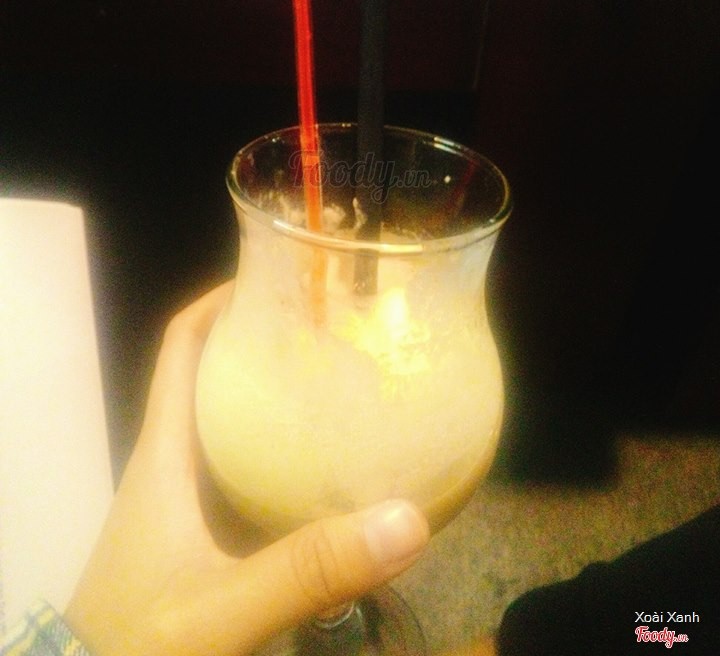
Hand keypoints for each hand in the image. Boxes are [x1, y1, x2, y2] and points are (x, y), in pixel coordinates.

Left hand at [65, 283, 429, 655]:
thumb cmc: (140, 642)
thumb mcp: (221, 608)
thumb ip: (308, 569)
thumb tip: (409, 518)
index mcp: (163, 454)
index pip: (180, 346)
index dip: (219, 297)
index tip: (275, 272)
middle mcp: (172, 467)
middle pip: (213, 377)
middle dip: (265, 343)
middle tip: (335, 327)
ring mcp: (184, 509)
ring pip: (232, 431)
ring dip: (279, 404)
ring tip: (345, 385)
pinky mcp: (200, 545)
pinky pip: (247, 484)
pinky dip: (285, 467)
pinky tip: (334, 480)